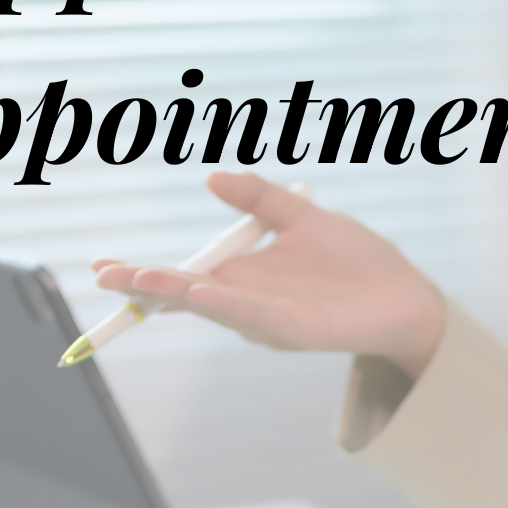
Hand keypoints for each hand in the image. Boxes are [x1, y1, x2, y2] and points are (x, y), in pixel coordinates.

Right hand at [90, 171, 447, 378]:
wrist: (405, 292)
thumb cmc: (355, 261)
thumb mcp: (301, 217)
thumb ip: (258, 198)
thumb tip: (211, 178)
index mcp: (244, 276)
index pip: (182, 276)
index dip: (143, 273)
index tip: (102, 266)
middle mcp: (249, 302)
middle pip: (186, 295)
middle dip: (145, 286)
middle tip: (104, 276)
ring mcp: (270, 319)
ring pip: (214, 306)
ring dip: (178, 292)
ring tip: (142, 279)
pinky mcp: (299, 329)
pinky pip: (257, 317)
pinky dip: (228, 305)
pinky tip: (203, 293)